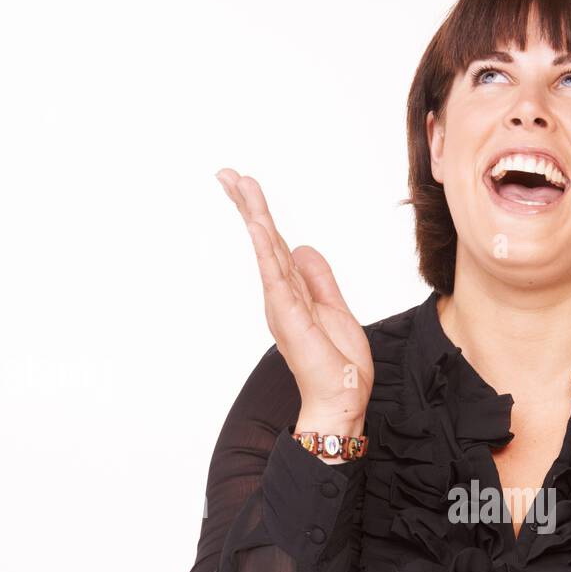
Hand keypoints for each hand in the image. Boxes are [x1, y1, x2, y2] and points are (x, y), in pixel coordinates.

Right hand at [215, 169, 372, 421]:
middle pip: (263, 241)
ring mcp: (282, 304)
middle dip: (247, 205)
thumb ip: (319, 278)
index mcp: (291, 293)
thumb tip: (301, 247)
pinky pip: (273, 274)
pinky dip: (263, 247)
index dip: (260, 215)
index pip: (274, 245)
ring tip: (238, 183)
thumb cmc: (337, 364)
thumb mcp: (334, 308)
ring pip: (265, 249)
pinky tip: (254, 224)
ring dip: (252, 215)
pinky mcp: (289, 314)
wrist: (342, 398)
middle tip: (227, 173)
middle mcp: (280, 295)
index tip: (245, 186)